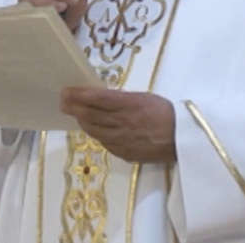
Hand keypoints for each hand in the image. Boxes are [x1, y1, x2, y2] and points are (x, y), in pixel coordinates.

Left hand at [60, 87, 175, 162]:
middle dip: (73, 107)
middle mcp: (122, 123)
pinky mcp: (124, 154)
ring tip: (75, 114)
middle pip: (90, 115)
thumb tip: (100, 98)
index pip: (97, 99)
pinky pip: (104, 142)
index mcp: (129, 105)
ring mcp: (122, 140)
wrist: (181, 139)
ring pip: (94, 130)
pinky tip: (92, 129)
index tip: (67, 90)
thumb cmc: (164, 113)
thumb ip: (121, 99)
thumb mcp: (143, 98)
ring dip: (82, 121)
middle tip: (62, 101)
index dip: (79, 94)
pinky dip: (96, 134)